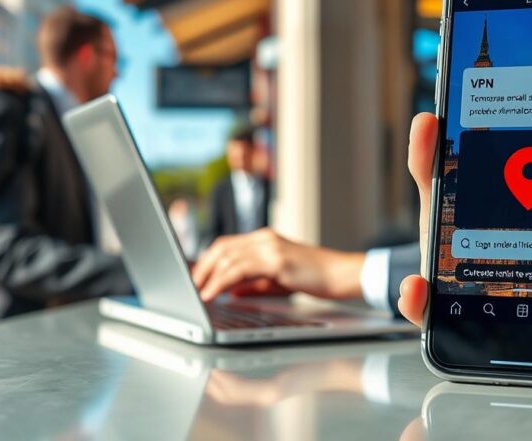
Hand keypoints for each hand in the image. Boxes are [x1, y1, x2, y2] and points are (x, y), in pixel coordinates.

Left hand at [191, 228, 364, 301]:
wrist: (343, 274)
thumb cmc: (316, 278)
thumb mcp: (279, 281)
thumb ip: (253, 283)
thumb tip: (229, 291)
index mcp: (264, 240)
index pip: (226, 245)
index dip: (206, 260)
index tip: (193, 278)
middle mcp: (264, 239)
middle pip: (221, 247)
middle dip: (200, 268)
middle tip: (188, 287)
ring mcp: (270, 247)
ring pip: (227, 257)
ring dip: (207, 276)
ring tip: (196, 293)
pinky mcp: (277, 260)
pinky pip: (240, 269)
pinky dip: (221, 281)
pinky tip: (213, 294)